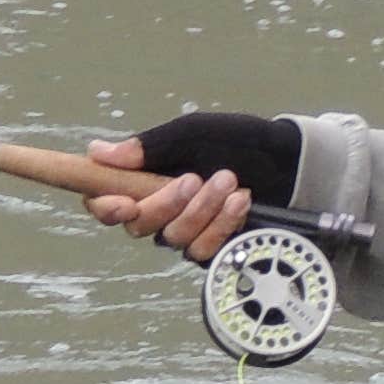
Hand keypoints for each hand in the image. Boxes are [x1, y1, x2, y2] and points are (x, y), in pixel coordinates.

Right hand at [85, 109, 299, 263]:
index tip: (123, 202)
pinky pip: (202, 250)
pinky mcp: (211, 247)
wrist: (284, 161)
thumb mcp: (191, 133)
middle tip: (195, 178)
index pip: (104, 203)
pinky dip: (222, 224)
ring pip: (173, 237)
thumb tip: (98, 152)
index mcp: (143, 179)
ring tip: (229, 180)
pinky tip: (240, 201)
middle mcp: (158, 209)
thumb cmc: (235, 141)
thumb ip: (148, 146)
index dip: (105, 207)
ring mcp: (184, 231)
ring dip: (203, 209)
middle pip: (137, 225)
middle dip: (167, 203)